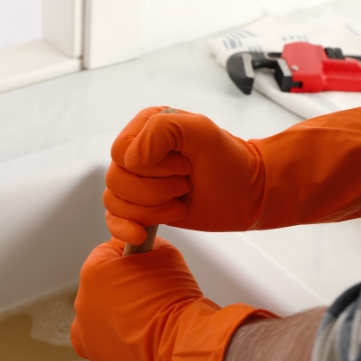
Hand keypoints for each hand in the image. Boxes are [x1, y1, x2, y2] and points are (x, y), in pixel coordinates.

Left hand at [70, 236, 272, 360]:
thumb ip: (143, 242)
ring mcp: (83, 327)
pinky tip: (125, 336)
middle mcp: (82, 298)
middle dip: (119, 287)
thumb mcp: (164, 252)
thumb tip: (138, 243)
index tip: (144, 268)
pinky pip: (93, 337)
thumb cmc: (174, 296)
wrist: (180, 340)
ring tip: (141, 319)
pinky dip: (107, 336)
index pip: (106, 254)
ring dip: (112, 312)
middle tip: (147, 295)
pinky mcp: (91, 351)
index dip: (128, 259)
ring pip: (96, 311)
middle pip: (100, 285)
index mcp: (94, 270)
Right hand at [105, 107, 265, 243]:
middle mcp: (137, 153)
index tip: (184, 167)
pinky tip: (141, 233)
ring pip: (115, 201)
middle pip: (115, 179)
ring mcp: (137, 183)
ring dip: (151, 209)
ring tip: (179, 202)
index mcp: (146, 127)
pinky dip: (124, 229)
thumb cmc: (230, 161)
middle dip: (154, 190)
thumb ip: (163, 129)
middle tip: (185, 185)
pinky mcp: (141, 208)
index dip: (150, 166)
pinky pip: (113, 219)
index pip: (121, 151)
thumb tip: (131, 160)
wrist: (247, 194)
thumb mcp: (202, 130)